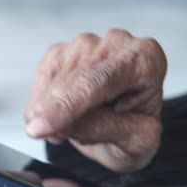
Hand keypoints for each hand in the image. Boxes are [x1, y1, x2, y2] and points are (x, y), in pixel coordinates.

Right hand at [25, 29, 166, 171]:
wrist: (123, 128)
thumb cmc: (136, 131)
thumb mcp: (135, 142)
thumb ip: (104, 129)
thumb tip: (63, 123)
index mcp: (145, 60)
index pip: (99, 79)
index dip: (67, 104)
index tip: (41, 128)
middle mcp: (115, 44)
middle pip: (72, 80)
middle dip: (56, 113)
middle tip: (57, 137)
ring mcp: (84, 45)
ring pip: (53, 82)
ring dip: (51, 113)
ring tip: (71, 128)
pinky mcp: (59, 52)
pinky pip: (41, 82)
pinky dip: (41, 106)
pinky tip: (57, 116)